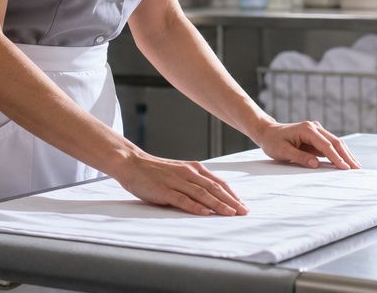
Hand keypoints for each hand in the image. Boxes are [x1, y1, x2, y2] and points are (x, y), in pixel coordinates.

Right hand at [110, 150, 248, 216]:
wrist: (132, 163)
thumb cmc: (156, 171)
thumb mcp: (180, 172)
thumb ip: (195, 181)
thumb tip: (213, 195)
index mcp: (194, 168)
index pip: (218, 182)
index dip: (232, 194)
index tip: (243, 205)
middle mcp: (188, 173)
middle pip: (214, 188)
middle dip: (231, 201)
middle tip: (244, 212)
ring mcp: (176, 181)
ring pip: (202, 193)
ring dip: (218, 204)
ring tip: (230, 214)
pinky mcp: (164, 190)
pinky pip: (182, 199)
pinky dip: (195, 206)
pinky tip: (205, 212)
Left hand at [253, 120, 360, 169]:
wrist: (267, 132)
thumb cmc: (273, 142)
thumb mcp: (283, 151)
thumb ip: (300, 157)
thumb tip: (316, 164)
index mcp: (307, 129)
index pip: (326, 145)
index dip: (336, 157)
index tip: (345, 168)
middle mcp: (315, 127)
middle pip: (336, 142)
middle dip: (347, 156)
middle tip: (358, 169)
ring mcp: (317, 130)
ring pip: (336, 143)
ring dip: (346, 155)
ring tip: (356, 167)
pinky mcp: (317, 136)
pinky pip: (330, 145)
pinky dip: (339, 153)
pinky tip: (346, 162)